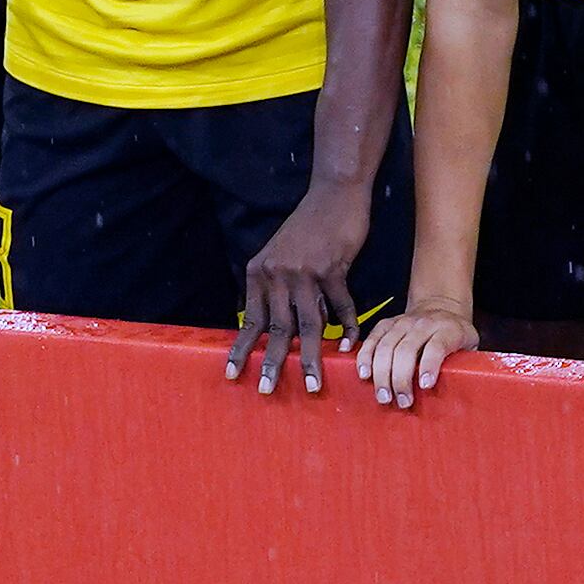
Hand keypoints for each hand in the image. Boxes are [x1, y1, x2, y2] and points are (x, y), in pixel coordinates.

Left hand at [230, 178, 370, 393]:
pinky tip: (350, 345)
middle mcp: (277, 273)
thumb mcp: (280, 255)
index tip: (233, 375)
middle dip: (273, 363)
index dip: (243, 349)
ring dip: (312, 357)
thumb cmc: (309, 228)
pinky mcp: (333, 267)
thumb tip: (270, 323)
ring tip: (314, 384)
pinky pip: (341, 305)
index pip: (251, 320)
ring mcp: (306, 271)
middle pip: (277, 328)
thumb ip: (274, 287)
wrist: (334, 193)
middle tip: (268, 390)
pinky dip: (347, 326)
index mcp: (259, 273)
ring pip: (308, 323)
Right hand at [359, 303, 481, 410]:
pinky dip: (366, 357)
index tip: (425, 385)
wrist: (441, 306)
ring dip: (382, 374)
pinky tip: (365, 374)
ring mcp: (403, 322)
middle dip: (401, 379)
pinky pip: (372, 339)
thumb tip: (462, 390)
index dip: (430, 365)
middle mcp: (424, 324)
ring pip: (386, 347)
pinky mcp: (387, 323)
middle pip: (407, 350)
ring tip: (384, 396)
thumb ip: (466, 363)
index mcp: (448, 329)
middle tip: (401, 401)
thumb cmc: (456, 334)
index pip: (437, 346)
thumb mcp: (469, 346)